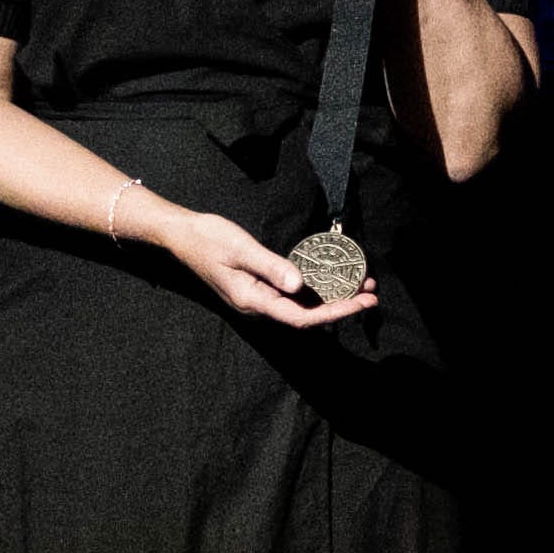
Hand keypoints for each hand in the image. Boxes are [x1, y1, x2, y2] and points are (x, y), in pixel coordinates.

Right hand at [153, 203, 380, 328]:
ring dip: (331, 297)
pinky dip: (316, 288)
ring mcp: (259, 298)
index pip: (302, 317)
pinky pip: (293, 295)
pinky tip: (331, 278)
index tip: (361, 303)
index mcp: (253, 301)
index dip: (335, 313)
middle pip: (307, 316)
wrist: (181, 234)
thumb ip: (272, 267)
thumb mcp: (242, 249)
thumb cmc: (208, 239)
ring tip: (361, 284)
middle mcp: (259, 305)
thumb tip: (300, 286)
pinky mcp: (260, 287)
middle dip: (341, 306)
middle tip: (372, 292)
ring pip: (302, 306)